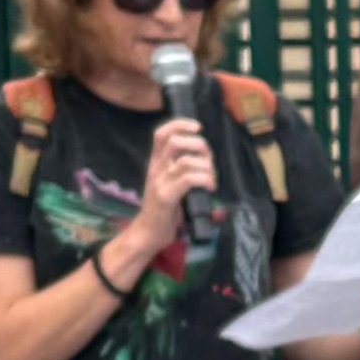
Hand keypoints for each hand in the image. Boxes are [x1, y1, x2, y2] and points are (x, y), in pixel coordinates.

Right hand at [125, 121, 218, 252]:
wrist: (147, 234)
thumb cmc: (164, 211)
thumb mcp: (170, 184)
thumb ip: (182, 170)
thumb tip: (205, 157)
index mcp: (156, 164)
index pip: (161, 134)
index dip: (180, 124)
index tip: (197, 127)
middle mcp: (156, 169)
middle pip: (175, 142)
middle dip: (199, 146)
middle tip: (208, 161)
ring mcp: (160, 183)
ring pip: (186, 161)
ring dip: (206, 167)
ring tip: (211, 180)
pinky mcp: (166, 198)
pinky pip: (189, 179)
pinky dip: (204, 180)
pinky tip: (209, 188)